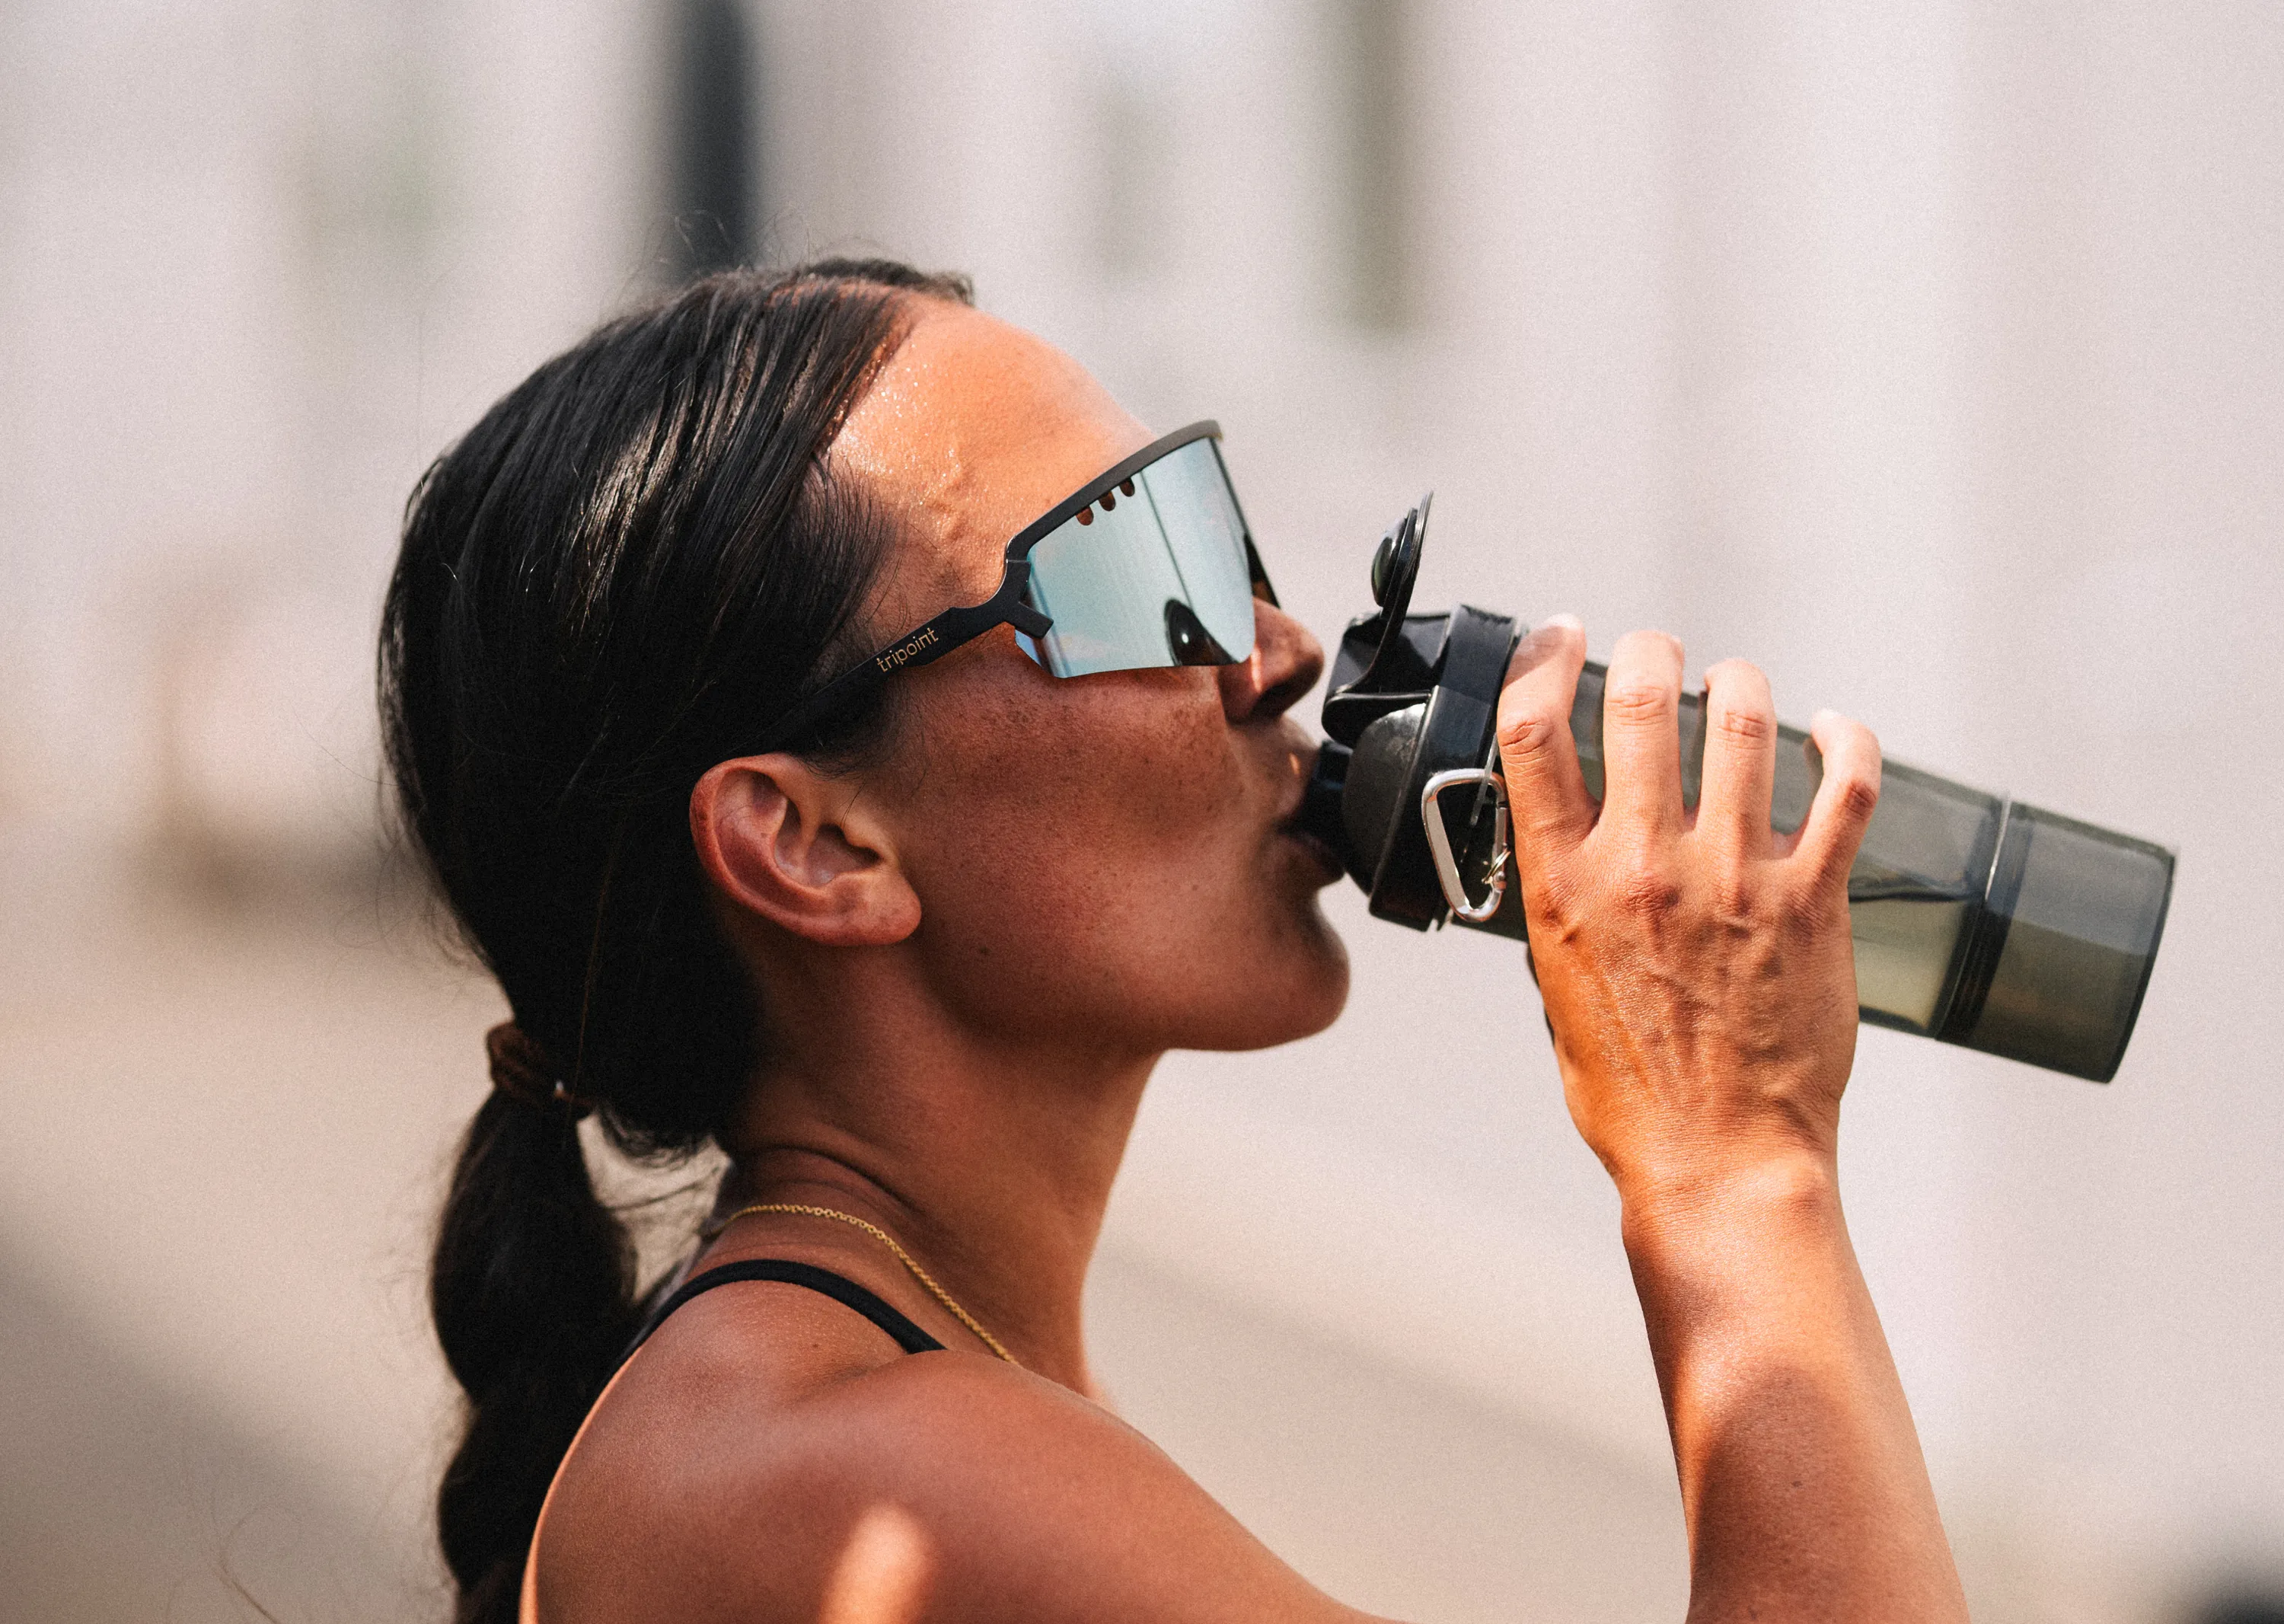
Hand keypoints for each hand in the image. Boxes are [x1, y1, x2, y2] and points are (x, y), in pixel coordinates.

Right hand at [1495, 619, 1881, 1204]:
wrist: (1717, 1161)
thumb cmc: (1632, 1095)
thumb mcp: (1553, 990)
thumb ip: (1560, 910)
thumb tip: (1571, 857)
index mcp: (1565, 889)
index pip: (1531, 733)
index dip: (1542, 661)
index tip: (1559, 638)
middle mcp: (1644, 868)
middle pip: (1639, 701)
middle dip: (1647, 652)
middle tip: (1655, 651)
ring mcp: (1733, 878)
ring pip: (1743, 721)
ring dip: (1738, 682)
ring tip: (1735, 683)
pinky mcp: (1812, 900)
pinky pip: (1845, 787)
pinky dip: (1844, 741)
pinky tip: (1833, 730)